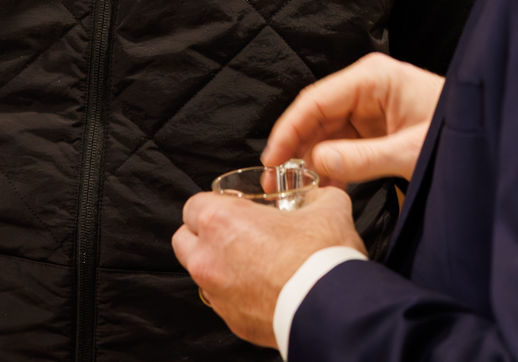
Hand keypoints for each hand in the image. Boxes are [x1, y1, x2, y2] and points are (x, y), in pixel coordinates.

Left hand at [173, 186, 361, 347]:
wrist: (332, 309)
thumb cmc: (321, 259)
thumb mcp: (327, 208)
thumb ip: (315, 196)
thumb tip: (319, 196)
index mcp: (221, 221)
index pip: (193, 205)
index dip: (214, 205)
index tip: (233, 209)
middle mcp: (208, 258)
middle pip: (185, 240)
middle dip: (204, 235)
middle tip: (235, 234)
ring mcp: (217, 294)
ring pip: (203, 274)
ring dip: (220, 266)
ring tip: (253, 264)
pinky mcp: (232, 322)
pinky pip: (224, 302)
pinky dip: (237, 294)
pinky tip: (264, 289)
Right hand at [262, 52, 443, 184]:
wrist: (489, 142)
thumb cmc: (457, 133)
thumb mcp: (410, 150)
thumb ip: (362, 158)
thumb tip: (316, 163)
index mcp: (373, 78)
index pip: (316, 99)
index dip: (289, 129)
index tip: (272, 158)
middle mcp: (366, 88)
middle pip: (315, 116)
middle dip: (293, 147)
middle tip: (273, 181)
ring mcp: (369, 109)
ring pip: (324, 133)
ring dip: (308, 160)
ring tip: (290, 190)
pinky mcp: (375, 130)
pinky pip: (342, 146)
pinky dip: (329, 166)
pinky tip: (319, 188)